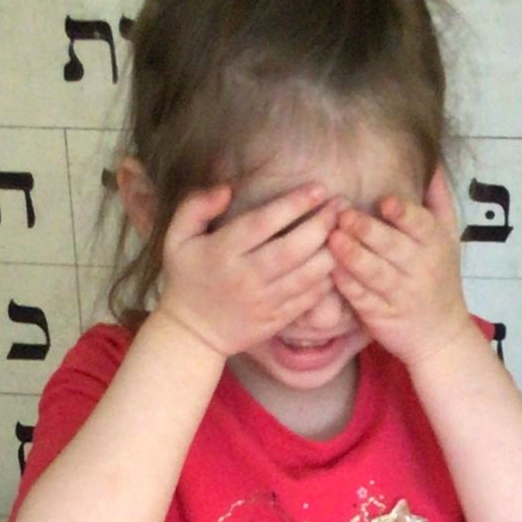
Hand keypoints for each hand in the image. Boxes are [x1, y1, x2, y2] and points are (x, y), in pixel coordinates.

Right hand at [152, 180, 337, 362]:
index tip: (318, 188)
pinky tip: (336, 261)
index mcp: (222, 252)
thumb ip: (196, 206)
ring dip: (331, 252)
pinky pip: (309, 299)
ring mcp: (263, 302)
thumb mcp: (177, 237)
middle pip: (293, 248)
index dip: (295, 204)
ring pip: (307, 276)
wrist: (192, 333)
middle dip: (322, 225)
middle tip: (341, 207)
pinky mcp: (276, 320)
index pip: (264, 223)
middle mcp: (245, 277)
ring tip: (345, 231)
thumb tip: (227, 189)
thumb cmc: (186, 277)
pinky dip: (328, 280)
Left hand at [329, 169, 477, 370]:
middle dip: (366, 230)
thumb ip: (438, 199)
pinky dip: (345, 284)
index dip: (403, 213)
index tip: (384, 202)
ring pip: (374, 273)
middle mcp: (420, 269)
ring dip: (351, 255)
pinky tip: (329, 269)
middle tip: (342, 216)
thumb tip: (433, 161)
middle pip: (393, 247)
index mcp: (436, 245)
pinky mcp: (382, 316)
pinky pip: (361, 298)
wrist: (442, 335)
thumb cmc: (442, 278)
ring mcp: (401, 295)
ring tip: (331, 239)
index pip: (421, 225)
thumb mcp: (449, 237)